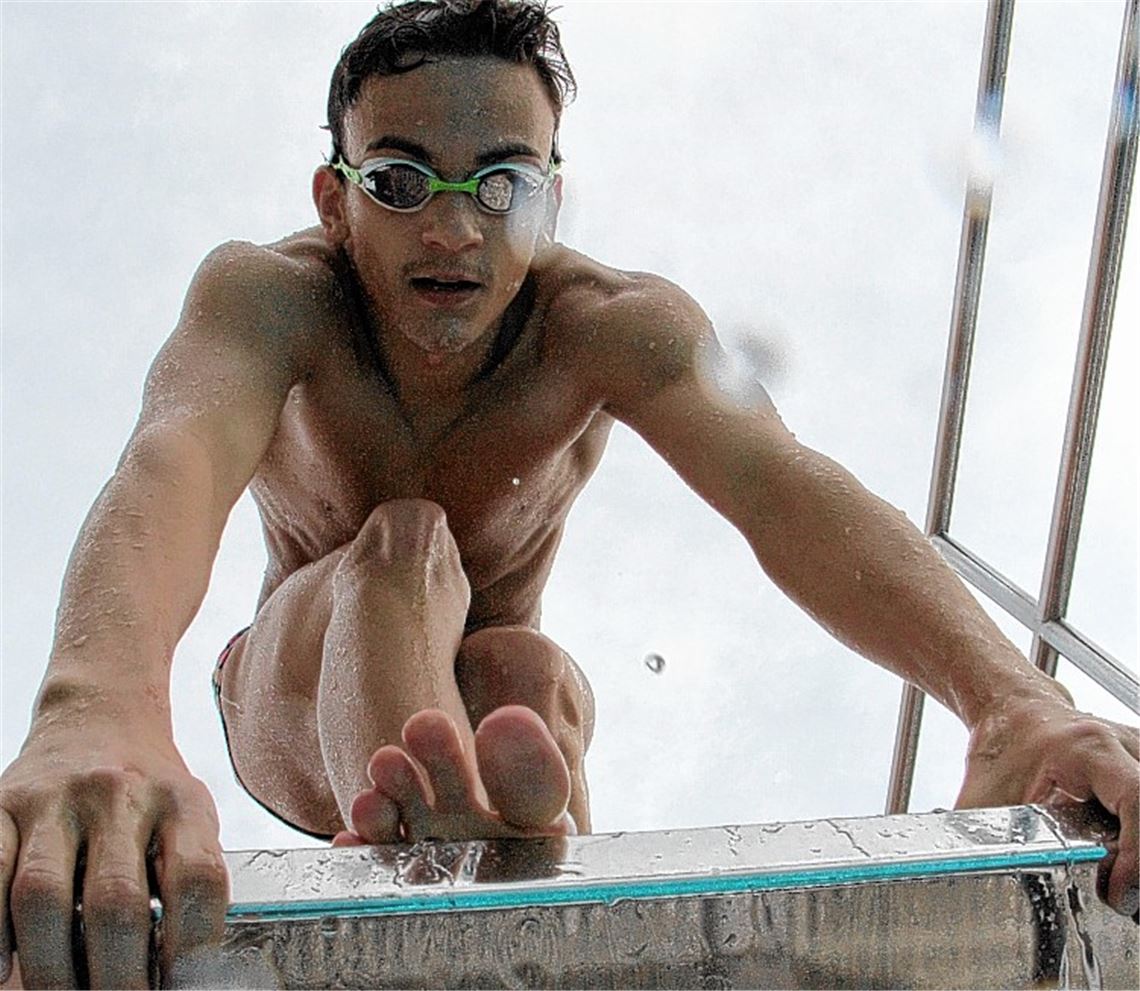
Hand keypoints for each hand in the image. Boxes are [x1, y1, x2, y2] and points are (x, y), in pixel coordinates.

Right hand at [0, 708, 228, 987]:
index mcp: (182, 802)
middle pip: (116, 902)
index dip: (192, 945)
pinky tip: (4, 966)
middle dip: (115, 977)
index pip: (197, 880)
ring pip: (43, 895)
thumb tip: (180, 972)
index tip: (183, 987)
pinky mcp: (2, 804)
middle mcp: (121, 794)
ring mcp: (57, 798)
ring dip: (51, 966)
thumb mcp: (188, 820)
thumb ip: (185, 883)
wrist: (99, 716)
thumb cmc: (150, 792)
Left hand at [956, 694, 1138, 919]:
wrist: (1012, 711)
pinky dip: (1136, 835)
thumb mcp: (984, 793)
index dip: (1136, 853)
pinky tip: (1119, 850)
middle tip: (1115, 890)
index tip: (1118, 890)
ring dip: (1138, 848)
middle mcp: (1124, 746)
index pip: (1136, 800)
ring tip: (1116, 872)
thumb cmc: (1002, 745)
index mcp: (1087, 748)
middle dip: (1138, 862)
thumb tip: (971, 872)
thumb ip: (981, 836)